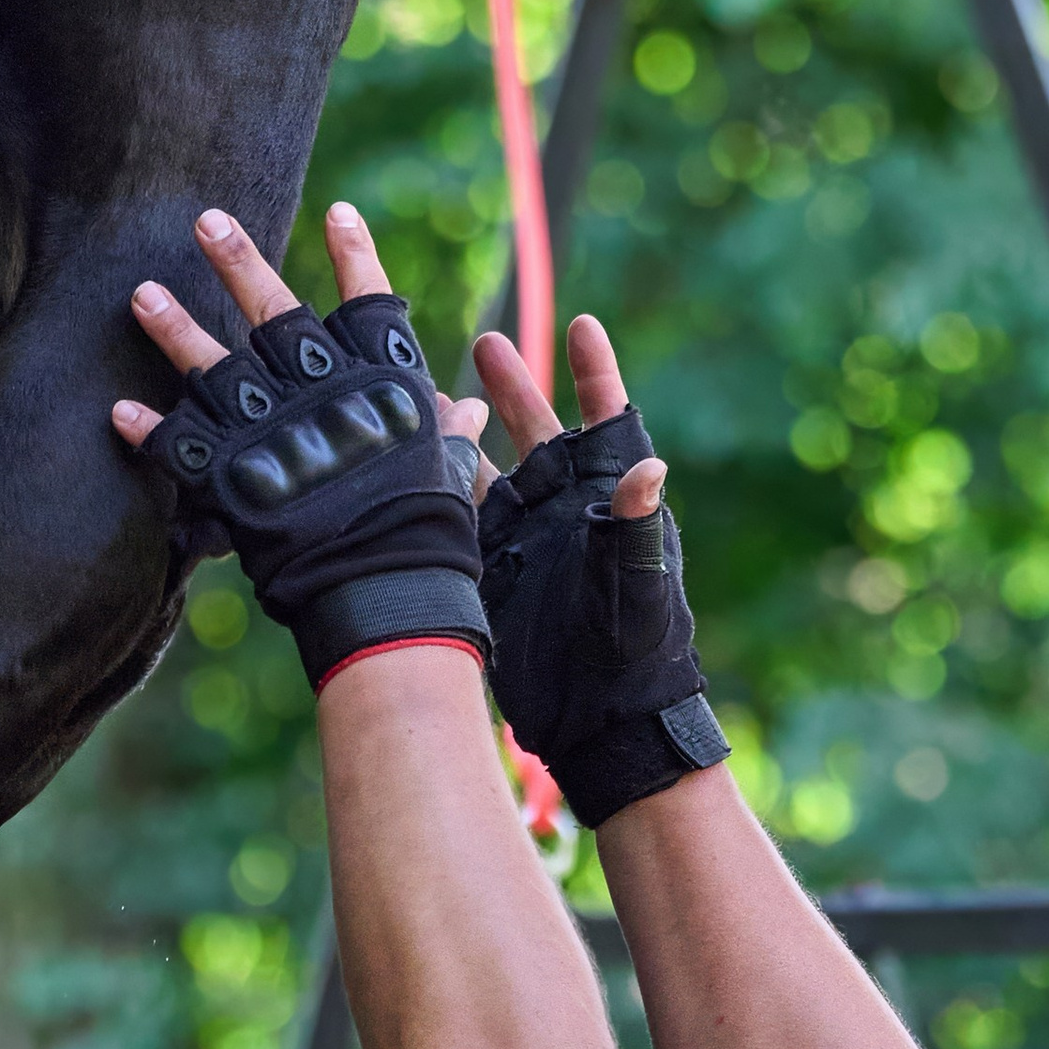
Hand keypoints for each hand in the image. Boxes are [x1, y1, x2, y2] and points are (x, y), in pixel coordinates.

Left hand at [115, 204, 491, 689]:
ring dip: (174, 329)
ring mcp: (274, 428)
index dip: (356, 255)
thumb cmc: (429, 526)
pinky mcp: (236, 475)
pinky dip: (150, 431)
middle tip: (206, 219)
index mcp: (378, 381)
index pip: (370, 301)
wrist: (390, 583)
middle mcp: (321, 389)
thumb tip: (468, 408)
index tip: (337, 210)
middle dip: (238, 262)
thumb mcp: (449, 466)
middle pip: (275, 312)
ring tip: (140, 293)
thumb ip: (450, 431)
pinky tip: (119, 411)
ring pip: (214, 365)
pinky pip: (183, 447)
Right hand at [470, 312, 726, 832]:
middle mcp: (563, 507)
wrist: (605, 722)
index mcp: (606, 497)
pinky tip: (398, 462)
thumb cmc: (639, 647)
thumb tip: (650, 467)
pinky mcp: (489, 570)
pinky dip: (430, 489)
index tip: (581, 325)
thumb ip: (634, 524)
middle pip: (534, 428)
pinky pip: (454, 518)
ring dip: (460, 430)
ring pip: (484, 466)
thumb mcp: (638, 581)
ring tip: (424, 391)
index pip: (605, 419)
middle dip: (510, 383)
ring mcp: (523, 537)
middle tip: (484, 340)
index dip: (594, 373)